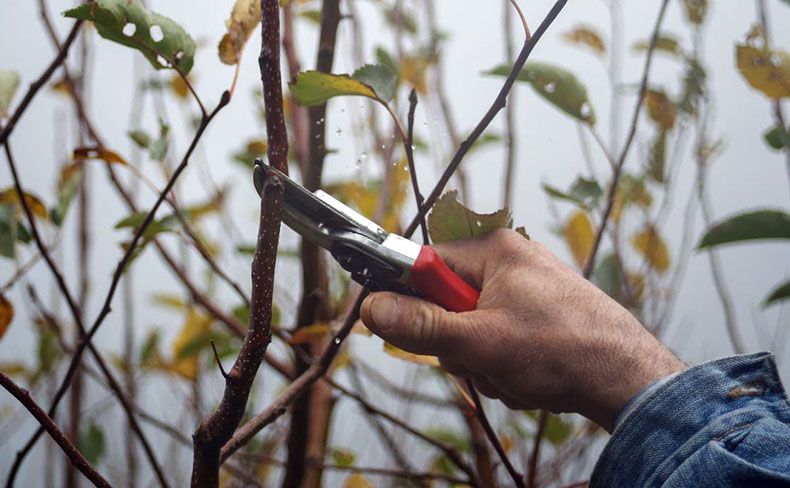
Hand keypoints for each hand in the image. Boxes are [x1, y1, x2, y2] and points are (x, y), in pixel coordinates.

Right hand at [360, 229, 685, 430]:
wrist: (628, 379)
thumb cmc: (563, 350)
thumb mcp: (481, 342)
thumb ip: (422, 326)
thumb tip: (373, 308)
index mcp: (494, 251)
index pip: (425, 264)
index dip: (411, 299)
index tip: (406, 327)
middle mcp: (510, 263)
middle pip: (447, 302)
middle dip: (458, 343)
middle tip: (482, 358)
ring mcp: (526, 291)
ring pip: (472, 329)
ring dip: (483, 361)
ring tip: (513, 371)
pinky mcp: (539, 316)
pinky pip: (498, 340)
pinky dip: (505, 365)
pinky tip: (529, 376)